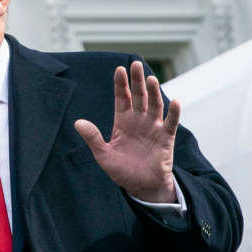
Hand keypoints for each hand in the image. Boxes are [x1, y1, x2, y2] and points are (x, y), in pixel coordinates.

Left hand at [74, 61, 179, 203]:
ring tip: (150, 78)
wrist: (141, 187)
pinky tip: (174, 101)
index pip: (122, 98)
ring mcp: (153, 128)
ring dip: (153, 92)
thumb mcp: (103, 155)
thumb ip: (93, 138)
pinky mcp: (166, 138)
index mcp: (123, 122)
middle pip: (139, 96)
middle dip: (136, 81)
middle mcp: (139, 121)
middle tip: (135, 64)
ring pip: (154, 105)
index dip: (121, 84)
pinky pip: (170, 123)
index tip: (119, 69)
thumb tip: (77, 123)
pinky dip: (173, 112)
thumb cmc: (122, 171)